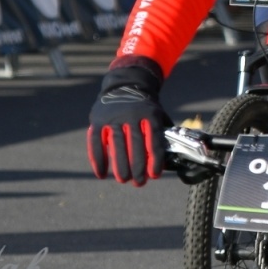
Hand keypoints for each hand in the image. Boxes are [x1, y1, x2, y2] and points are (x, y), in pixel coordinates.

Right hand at [86, 56, 171, 185]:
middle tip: (139, 182)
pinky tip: (101, 174)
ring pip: (116, 144)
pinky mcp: (97, 120)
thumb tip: (172, 158)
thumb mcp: (158, 114)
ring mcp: (113, 117)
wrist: (125, 86)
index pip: (154, 139)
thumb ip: (163, 133)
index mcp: (150, 114)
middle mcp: (132, 114)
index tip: (155, 175)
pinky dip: (98, 160)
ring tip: (124, 179)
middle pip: (135, 144)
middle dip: (138, 166)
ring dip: (119, 165)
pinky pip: (96, 143)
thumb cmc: (145, 108)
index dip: (155, 159)